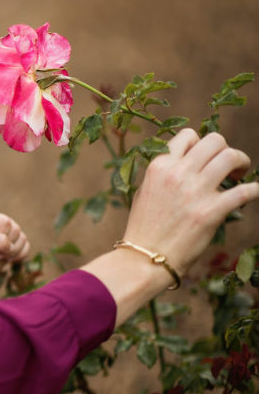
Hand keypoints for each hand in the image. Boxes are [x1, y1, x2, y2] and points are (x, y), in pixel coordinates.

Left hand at [0, 211, 30, 290]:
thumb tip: (13, 245)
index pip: (6, 223)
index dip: (0, 235)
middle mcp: (0, 224)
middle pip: (16, 230)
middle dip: (6, 245)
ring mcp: (8, 235)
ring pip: (23, 239)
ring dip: (12, 252)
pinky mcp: (13, 247)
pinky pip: (27, 247)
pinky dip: (20, 255)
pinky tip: (8, 259)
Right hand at [123, 130, 257, 275]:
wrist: (145, 257)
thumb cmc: (145, 227)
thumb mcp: (146, 191)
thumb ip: (166, 173)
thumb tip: (189, 162)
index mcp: (160, 166)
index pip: (188, 136)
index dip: (202, 145)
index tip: (206, 160)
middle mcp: (178, 173)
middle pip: (215, 141)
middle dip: (227, 150)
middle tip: (229, 168)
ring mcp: (195, 191)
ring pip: (231, 157)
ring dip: (242, 163)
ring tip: (240, 176)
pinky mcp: (211, 211)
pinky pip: (246, 190)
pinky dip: (255, 190)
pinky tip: (253, 193)